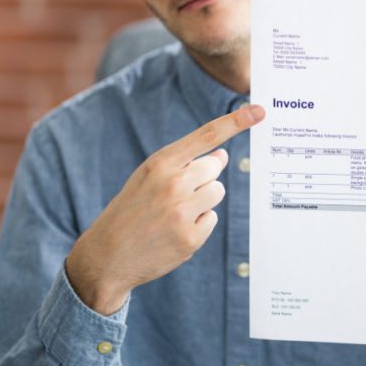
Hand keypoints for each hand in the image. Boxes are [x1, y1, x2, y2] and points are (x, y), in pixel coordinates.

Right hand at [65, 104, 265, 314]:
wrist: (107, 255)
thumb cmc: (131, 210)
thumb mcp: (148, 178)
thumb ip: (184, 164)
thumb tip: (222, 156)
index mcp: (160, 163)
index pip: (206, 136)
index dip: (235, 122)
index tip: (259, 111)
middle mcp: (172, 184)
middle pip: (214, 169)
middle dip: (203, 179)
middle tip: (175, 195)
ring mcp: (182, 212)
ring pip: (217, 193)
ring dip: (203, 201)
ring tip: (173, 213)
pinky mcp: (190, 238)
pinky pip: (212, 219)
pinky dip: (198, 224)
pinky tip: (174, 231)